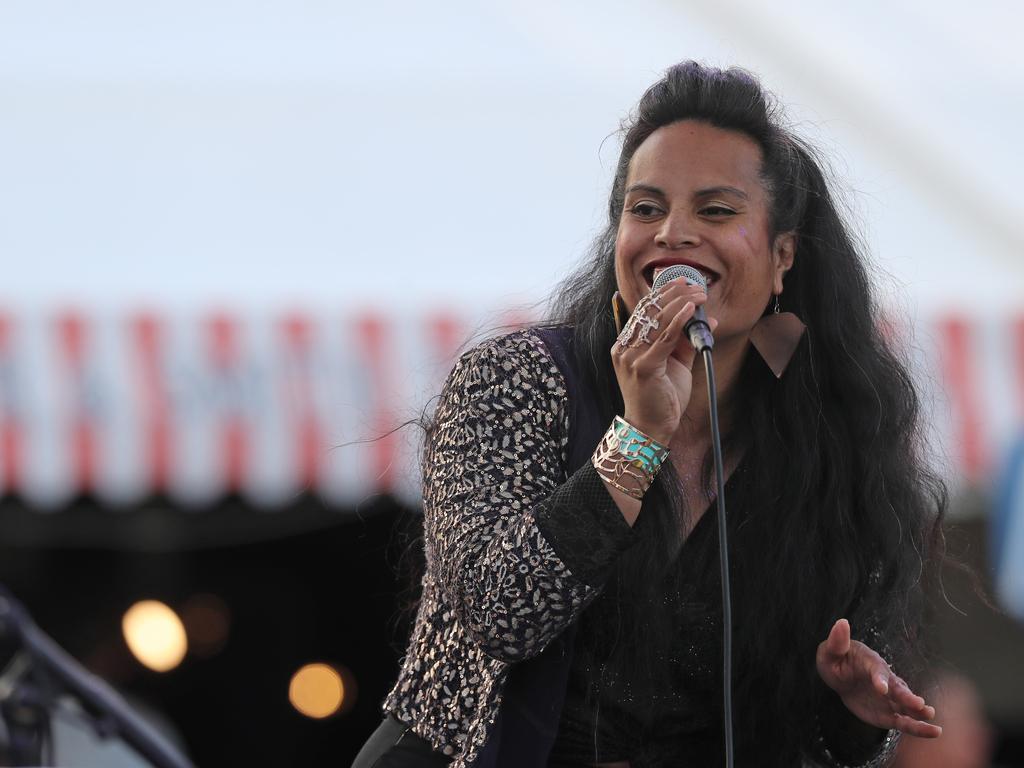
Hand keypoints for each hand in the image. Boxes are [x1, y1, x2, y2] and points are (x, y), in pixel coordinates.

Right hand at [611, 279, 715, 444]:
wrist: (651, 428)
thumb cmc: (662, 398)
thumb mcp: (677, 364)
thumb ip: (687, 342)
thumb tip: (707, 320)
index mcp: (627, 345)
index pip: (644, 311)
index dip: (663, 293)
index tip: (683, 281)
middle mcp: (624, 348)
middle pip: (649, 311)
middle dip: (673, 293)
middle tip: (694, 284)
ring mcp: (631, 358)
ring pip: (656, 321)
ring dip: (680, 303)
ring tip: (698, 294)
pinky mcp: (643, 368)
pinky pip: (663, 339)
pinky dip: (678, 322)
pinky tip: (690, 310)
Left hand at [816, 619, 940, 737]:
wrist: (842, 676)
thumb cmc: (836, 659)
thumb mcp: (831, 651)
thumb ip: (838, 641)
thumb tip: (841, 623)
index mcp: (871, 664)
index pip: (876, 671)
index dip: (879, 679)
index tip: (881, 688)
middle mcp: (885, 681)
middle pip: (898, 689)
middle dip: (907, 697)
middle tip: (920, 704)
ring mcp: (889, 698)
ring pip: (907, 706)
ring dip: (919, 712)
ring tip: (932, 718)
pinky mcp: (889, 713)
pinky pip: (904, 722)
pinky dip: (918, 727)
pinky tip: (933, 732)